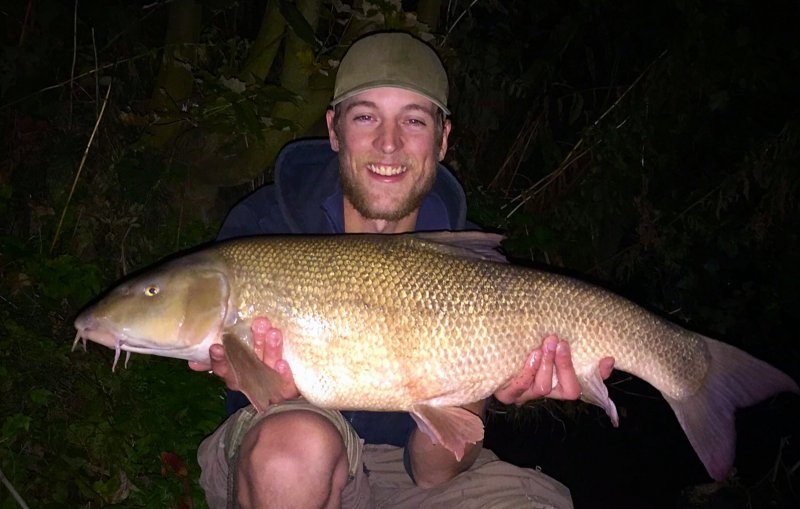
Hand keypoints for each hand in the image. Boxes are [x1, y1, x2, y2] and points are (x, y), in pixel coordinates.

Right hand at [189, 317, 299, 400]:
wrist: (282, 392)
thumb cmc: (257, 368)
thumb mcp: (237, 361)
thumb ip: (219, 359)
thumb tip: (192, 361)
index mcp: (235, 375)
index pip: (223, 368)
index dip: (219, 359)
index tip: (216, 346)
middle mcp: (250, 381)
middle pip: (249, 365)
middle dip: (253, 344)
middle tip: (259, 323)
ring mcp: (269, 388)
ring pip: (268, 370)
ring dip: (271, 351)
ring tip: (274, 332)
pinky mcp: (287, 392)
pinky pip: (286, 387)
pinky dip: (284, 375)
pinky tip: (282, 363)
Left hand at [493, 335, 614, 404]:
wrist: (488, 354)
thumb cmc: (522, 347)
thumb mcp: (544, 344)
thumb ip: (567, 342)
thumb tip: (599, 342)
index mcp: (560, 383)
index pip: (590, 383)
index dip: (600, 375)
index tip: (606, 358)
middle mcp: (547, 392)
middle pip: (569, 390)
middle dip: (565, 364)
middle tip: (559, 341)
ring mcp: (528, 395)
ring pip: (544, 388)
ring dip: (546, 365)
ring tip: (543, 345)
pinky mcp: (508, 395)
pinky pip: (518, 389)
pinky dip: (527, 373)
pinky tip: (530, 357)